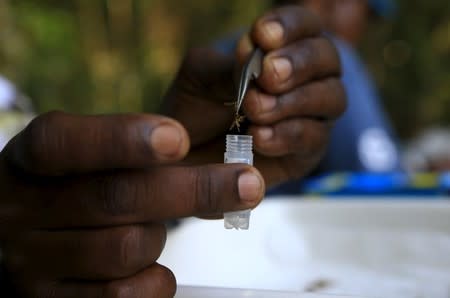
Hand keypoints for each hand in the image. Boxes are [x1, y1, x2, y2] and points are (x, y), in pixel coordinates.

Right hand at [0, 112, 263, 296]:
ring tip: (156, 226)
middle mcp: (23, 208)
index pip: (67, 143)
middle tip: (249, 183)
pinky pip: (122, 295)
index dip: (122, 139)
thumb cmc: (76, 184)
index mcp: (32, 159)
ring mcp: (33, 260)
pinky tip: (153, 266)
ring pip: (125, 247)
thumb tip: (212, 121)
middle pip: (116, 197)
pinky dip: (154, 280)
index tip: (179, 138)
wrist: (31, 239)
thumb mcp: (86, 153)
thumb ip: (133, 139)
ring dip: (160, 236)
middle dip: (194, 189)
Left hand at [164, 5, 345, 185]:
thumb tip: (253, 56)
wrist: (191, 155)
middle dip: (297, 63)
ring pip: (332, 97)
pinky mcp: (307, 150)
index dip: (290, 25)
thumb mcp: (199, 78)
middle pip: (328, 57)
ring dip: (293, 101)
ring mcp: (312, 115)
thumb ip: (224, 64)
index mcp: (283, 49)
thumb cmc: (198, 107)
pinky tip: (257, 136)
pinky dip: (287, 134)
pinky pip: (314, 138)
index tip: (261, 35)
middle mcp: (306, 78)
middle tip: (267, 74)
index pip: (303, 24)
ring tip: (254, 108)